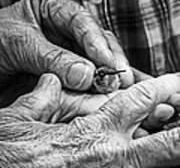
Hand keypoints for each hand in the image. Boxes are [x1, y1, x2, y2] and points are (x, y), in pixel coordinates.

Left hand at [0, 0, 133, 96]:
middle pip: (96, 41)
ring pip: (97, 59)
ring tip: (120, 86)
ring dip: (108, 74)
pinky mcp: (70, 70)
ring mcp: (70, 51)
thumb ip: (52, 58)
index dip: (96, 42)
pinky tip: (111, 90)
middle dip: (109, 60)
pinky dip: (99, 84)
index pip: (80, 21)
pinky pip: (89, 75)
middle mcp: (65, 29)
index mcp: (51, 8)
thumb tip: (86, 75)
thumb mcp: (18, 44)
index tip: (107, 62)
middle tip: (120, 78)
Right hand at [1, 73, 179, 166]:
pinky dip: (147, 158)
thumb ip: (41, 97)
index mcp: (88, 134)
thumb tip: (51, 80)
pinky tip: (151, 149)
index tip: (178, 81)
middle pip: (163, 143)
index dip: (161, 89)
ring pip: (153, 159)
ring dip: (170, 144)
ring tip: (179, 125)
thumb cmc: (7, 155)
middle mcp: (106, 156)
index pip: (135, 103)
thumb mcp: (18, 120)